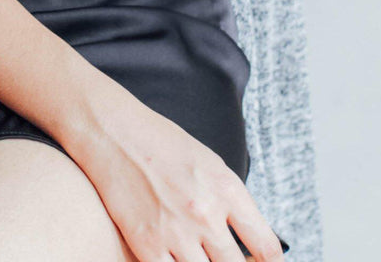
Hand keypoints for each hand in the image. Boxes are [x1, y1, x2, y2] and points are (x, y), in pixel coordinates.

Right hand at [63, 83, 284, 261]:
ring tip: (196, 254)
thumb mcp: (208, 163)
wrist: (113, 131)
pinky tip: (173, 257)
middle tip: (221, 256)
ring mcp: (176, 232)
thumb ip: (231, 202)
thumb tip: (248, 240)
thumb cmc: (160, 142)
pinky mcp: (146, 244)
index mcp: (227, 189)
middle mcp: (206, 213)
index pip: (267, 249)